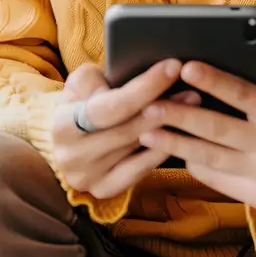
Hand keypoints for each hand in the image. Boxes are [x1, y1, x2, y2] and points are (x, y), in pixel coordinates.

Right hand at [52, 60, 200, 200]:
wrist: (69, 136)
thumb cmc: (82, 100)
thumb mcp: (83, 81)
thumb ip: (99, 78)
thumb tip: (132, 79)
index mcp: (62, 125)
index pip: (109, 107)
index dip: (144, 87)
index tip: (173, 66)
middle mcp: (71, 157)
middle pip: (128, 129)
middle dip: (164, 105)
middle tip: (194, 86)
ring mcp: (88, 178)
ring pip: (138, 148)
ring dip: (170, 125)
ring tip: (194, 104)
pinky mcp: (104, 190)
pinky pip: (142, 169)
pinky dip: (163, 149)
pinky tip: (181, 132)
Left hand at [138, 61, 255, 213]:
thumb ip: (243, 99)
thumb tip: (195, 80)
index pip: (244, 94)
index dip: (214, 81)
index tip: (185, 67)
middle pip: (220, 129)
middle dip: (181, 116)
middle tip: (151, 105)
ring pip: (212, 157)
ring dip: (175, 143)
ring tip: (148, 131)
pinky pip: (215, 179)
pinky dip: (192, 162)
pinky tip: (172, 151)